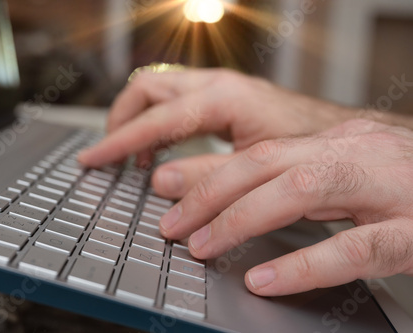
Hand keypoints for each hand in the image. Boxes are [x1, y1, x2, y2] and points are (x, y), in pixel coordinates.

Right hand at [78, 69, 354, 197]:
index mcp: (222, 98)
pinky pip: (174, 103)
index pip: (153, 118)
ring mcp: (218, 89)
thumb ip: (207, 173)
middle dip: (120, 121)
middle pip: (147, 90)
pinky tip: (159, 151)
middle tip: (106, 155)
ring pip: (158, 92)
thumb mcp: (255, 166)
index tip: (92, 159)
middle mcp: (216, 85)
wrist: (339, 139)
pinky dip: (156, 125)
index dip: (117, 141)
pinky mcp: (222, 101)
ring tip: (128, 157)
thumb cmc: (309, 148)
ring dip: (136, 121)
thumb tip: (160, 180)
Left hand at [158, 119, 412, 295]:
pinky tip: (266, 280)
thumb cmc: (410, 187)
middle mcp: (359, 153)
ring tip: (204, 247)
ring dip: (243, 218)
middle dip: (211, 193)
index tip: (170, 197)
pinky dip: (306, 264)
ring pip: (303, 188)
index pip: (259, 152)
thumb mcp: (349, 176)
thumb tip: (240, 203)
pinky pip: (357, 246)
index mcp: (339, 142)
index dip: (208, 174)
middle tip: (172, 226)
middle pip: (268, 162)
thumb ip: (301, 185)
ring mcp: (390, 188)